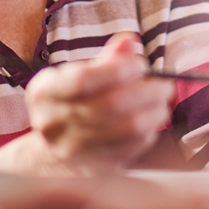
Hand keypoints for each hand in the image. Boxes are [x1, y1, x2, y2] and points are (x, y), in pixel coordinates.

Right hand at [0, 33, 174, 175]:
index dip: (117, 69)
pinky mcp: (95, 168)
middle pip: (110, 104)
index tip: (140, 64)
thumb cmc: (71, 104)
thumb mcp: (75, 76)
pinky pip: (133, 147)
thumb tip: (129, 40)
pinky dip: (150, 130)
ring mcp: (73, 150)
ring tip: (162, 101)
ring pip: (127, 128)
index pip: (83, 79)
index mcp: (44, 93)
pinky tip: (152, 119)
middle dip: (146, 90)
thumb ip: (105, 58)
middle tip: (164, 84)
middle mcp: (53, 123)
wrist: (51, 155)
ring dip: (154, 111)